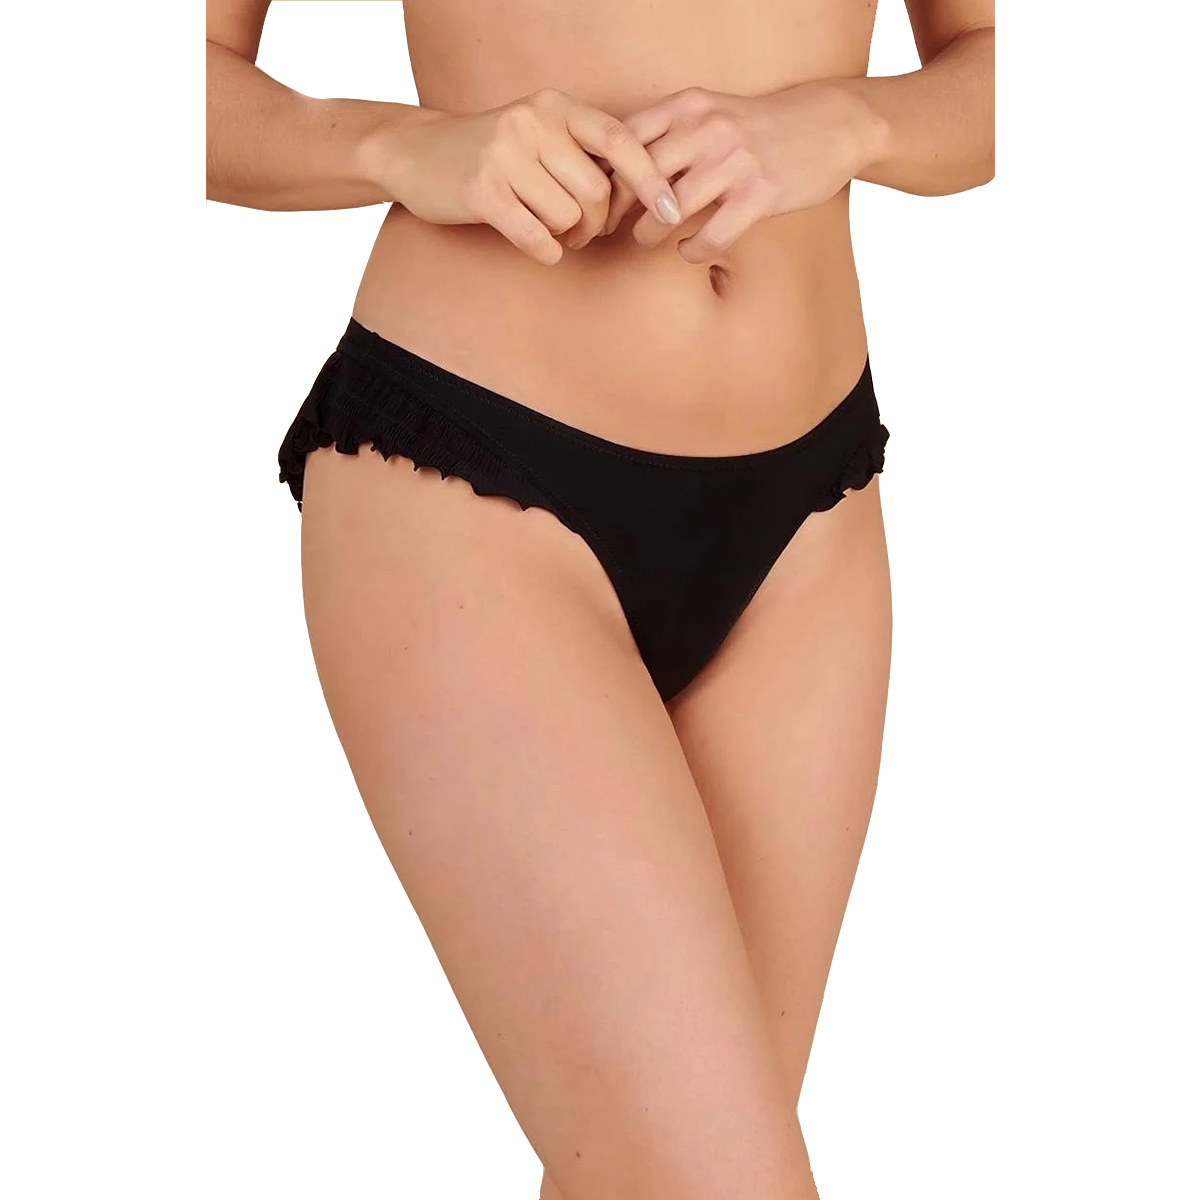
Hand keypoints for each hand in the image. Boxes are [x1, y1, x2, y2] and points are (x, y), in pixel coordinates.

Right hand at [368, 88, 681, 265]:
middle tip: (581, 233)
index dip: (651, 179)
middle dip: (597, 225)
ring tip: (550, 232)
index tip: (671, 211)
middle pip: (597, 193)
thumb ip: (584, 155)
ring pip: (568, 218)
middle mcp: (532, 122)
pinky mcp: (480, 191)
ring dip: (567, 238)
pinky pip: (537, 237)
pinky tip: (536, 245)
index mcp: (556, 106)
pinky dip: (545, 252)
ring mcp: (504, 155)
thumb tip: (644, 195)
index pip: (620, 141)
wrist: (415, 153)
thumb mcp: (540, 136)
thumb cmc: (493, 155)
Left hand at [604, 83, 883, 262]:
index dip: (606, 173)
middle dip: (619, 208)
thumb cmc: (759, 128)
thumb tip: (619, 172)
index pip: (627, 139)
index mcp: (688, 105)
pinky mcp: (758, 194)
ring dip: (649, 233)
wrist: (830, 124)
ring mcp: (734, 162)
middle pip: (640, 176)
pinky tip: (688, 250)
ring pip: (669, 208)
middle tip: (610, 228)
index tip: (598, 195)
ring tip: (647, 240)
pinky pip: (710, 235)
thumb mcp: (711, 112)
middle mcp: (707, 128)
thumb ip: (671, 135)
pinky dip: (692, 250)